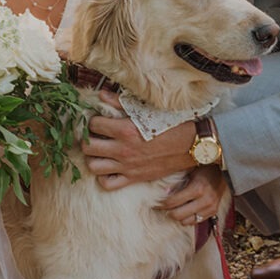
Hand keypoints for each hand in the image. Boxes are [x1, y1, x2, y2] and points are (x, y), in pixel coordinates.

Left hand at [82, 90, 201, 189]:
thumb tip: (101, 95)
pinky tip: (109, 167)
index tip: (97, 119)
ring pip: (93, 166)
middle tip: (94, 135)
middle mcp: (123, 149)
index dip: (92, 120)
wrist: (192, 144)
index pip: (93, 124)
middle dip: (87, 139)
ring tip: (99, 151)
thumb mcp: (147, 109)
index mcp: (125, 129)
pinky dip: (104, 177)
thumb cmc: (172, 123)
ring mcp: (127, 166)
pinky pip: (108, 183)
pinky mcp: (134, 178)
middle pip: (88, 146)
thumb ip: (120, 102)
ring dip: (93, 158)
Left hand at [158, 165, 227, 225]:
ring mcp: (210, 208)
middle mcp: (205, 200)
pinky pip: (196, 222)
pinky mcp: (213, 212)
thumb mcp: (190, 172)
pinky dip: (188, 218)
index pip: (173, 202)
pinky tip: (185, 211)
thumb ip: (177, 183)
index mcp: (197, 188)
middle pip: (178, 215)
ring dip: (179, 216)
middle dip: (168, 212)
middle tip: (162, 208)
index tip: (155, 204)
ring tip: (175, 209)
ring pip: (186, 221)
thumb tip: (164, 194)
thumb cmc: (205, 169)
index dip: (161, 204)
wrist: (225, 172)